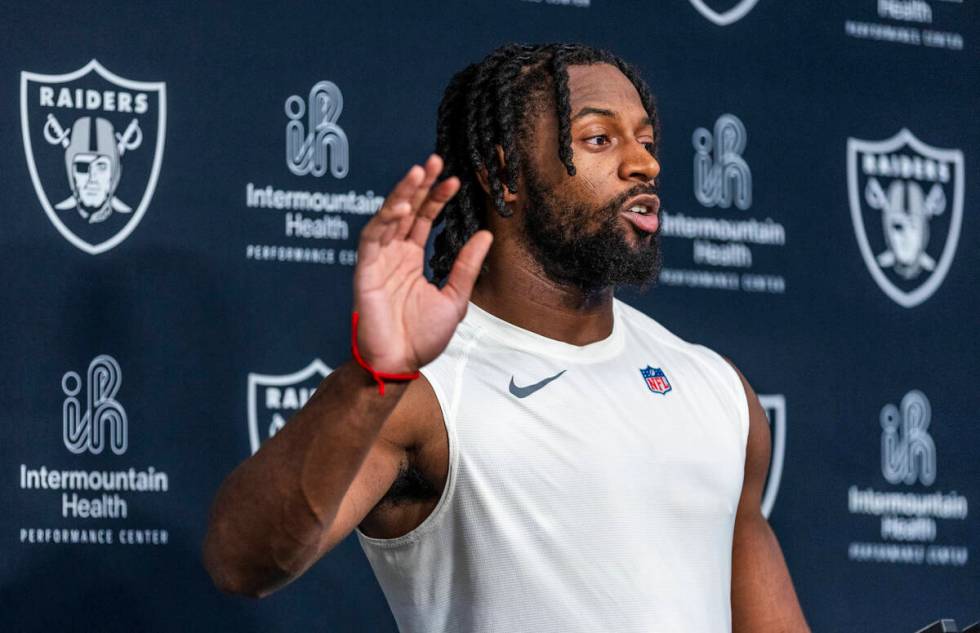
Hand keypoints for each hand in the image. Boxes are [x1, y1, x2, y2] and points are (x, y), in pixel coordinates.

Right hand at [353, 154, 492, 373]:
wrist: (399, 363)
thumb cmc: (423, 336)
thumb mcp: (455, 297)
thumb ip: (466, 265)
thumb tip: (485, 234)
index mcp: (412, 259)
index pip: (424, 219)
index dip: (437, 198)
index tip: (454, 179)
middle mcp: (394, 255)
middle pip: (406, 211)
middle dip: (418, 186)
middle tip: (434, 161)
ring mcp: (378, 261)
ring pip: (387, 218)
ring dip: (401, 194)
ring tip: (418, 172)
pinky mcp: (365, 271)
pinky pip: (372, 240)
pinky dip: (384, 222)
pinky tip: (400, 208)